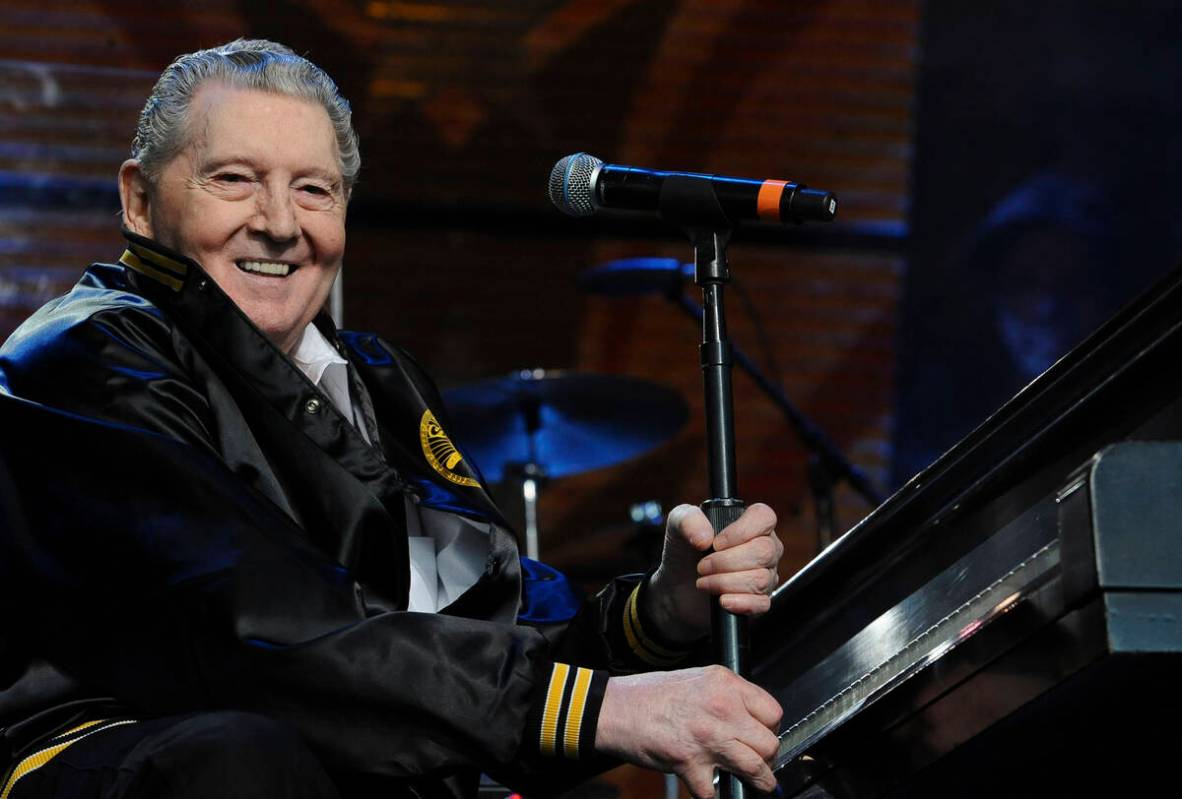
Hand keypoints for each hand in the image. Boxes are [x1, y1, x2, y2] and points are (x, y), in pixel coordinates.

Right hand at [595, 666, 782, 798]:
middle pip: (769, 743)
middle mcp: (722, 708)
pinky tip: (709, 786)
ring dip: (758, 781)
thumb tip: (748, 718)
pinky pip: (716, 790)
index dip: (769, 728)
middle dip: (766, 756)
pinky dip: (713, 793)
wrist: (616, 708)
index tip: (762, 736)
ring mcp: (708, 736)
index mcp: (724, 684)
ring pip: (755, 767)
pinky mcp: (690, 762)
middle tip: (756, 761)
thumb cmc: (650, 694)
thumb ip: (726, 696)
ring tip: (756, 784)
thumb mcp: (697, 680)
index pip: (772, 712)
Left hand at [647, 502, 781, 641]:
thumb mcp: (678, 524)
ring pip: (761, 579)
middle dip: (726, 562)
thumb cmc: (685, 550)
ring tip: (704, 582)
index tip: (716, 543)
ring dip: (725, 582)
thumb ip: (688, 520)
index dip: (741, 531)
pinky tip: (722, 600)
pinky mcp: (759, 600)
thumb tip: (705, 538)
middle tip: (702, 566)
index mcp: (751, 524)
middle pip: (764, 551)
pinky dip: (740, 602)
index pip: (764, 518)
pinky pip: (762, 603)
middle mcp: (765, 547)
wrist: (677, 585)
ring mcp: (766, 574)